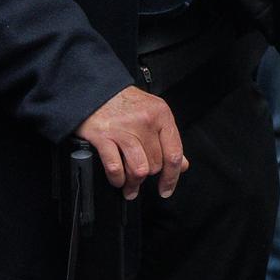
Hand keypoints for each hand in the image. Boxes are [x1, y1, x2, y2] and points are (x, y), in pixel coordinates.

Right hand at [76, 85, 185, 199]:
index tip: (166, 189)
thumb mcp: (153, 113)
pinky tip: (117, 179)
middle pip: (155, 164)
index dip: (172, 177)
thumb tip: (182, 165)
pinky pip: (115, 168)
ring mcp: (124, 129)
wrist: (96, 91)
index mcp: (161, 115)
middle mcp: (145, 121)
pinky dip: (117, 179)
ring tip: (129, 186)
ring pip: (139, 170)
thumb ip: (168, 140)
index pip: (173, 153)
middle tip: (140, 178)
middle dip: (148, 177)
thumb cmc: (125, 103)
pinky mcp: (103, 136)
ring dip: (133, 183)